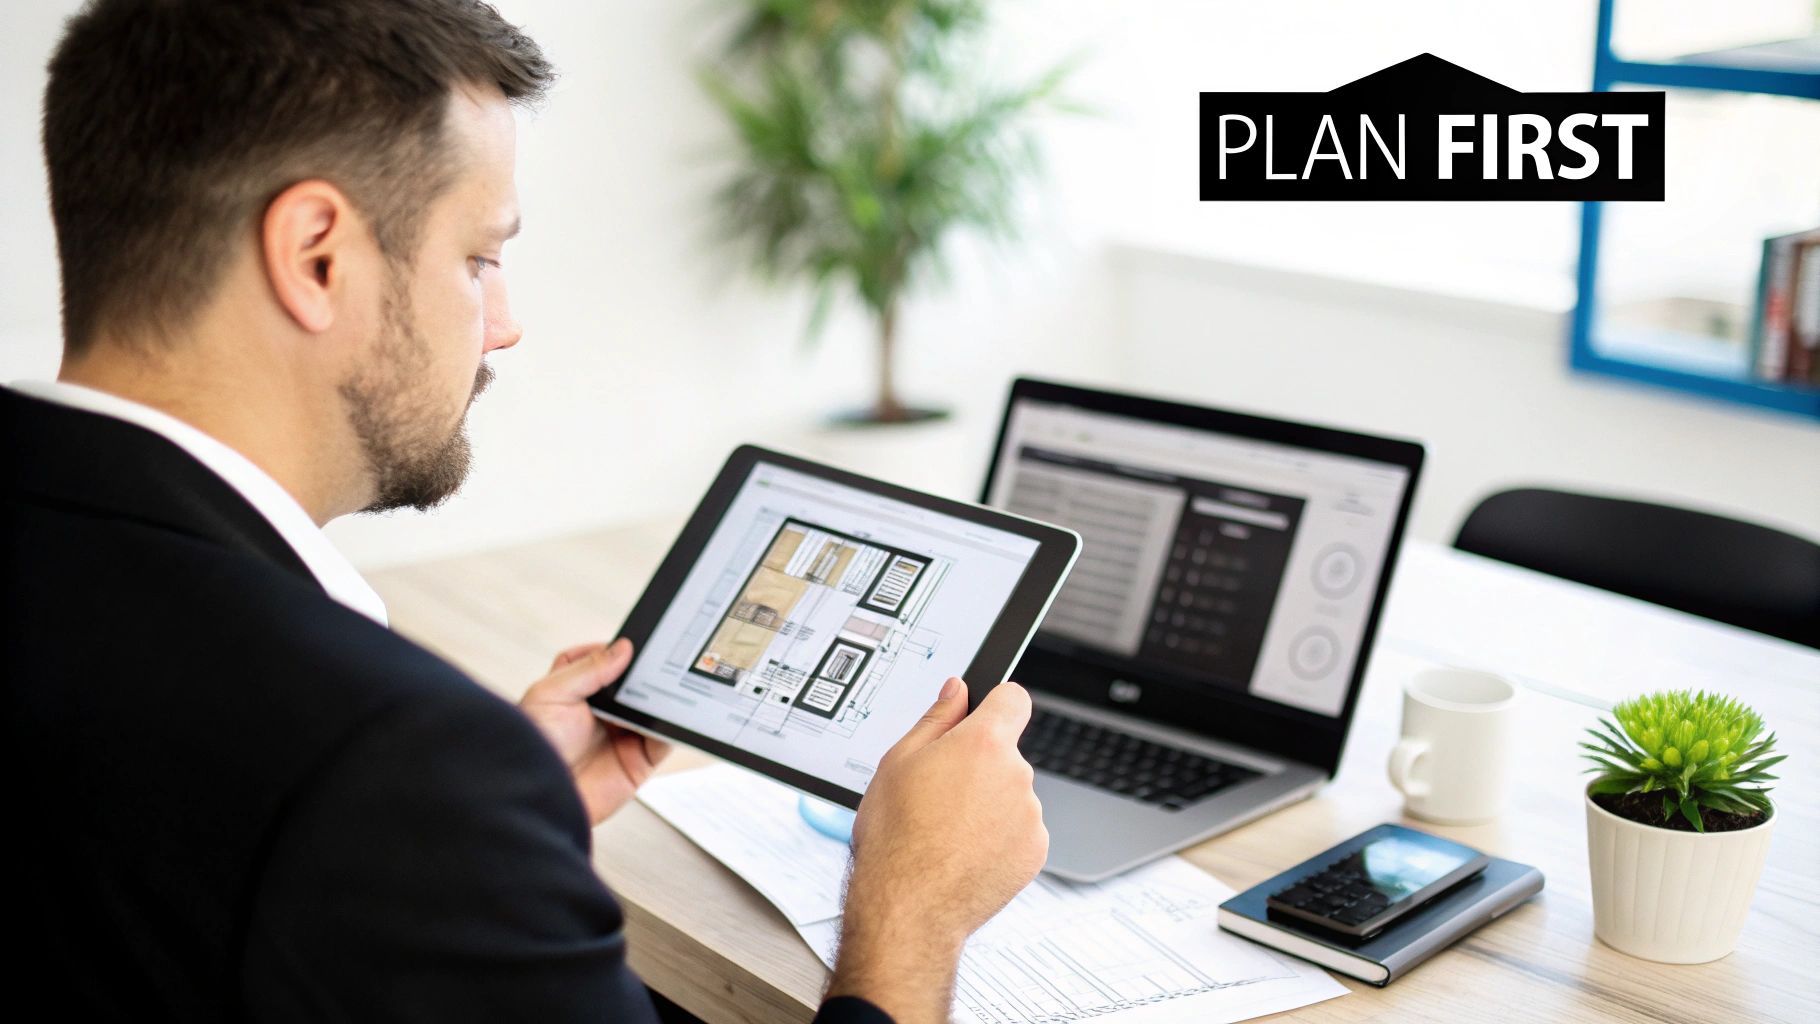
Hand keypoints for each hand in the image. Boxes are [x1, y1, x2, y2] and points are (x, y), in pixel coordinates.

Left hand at [518, 638, 670, 825]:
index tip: (630, 643)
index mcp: (574, 693)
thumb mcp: (552, 694)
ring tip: (672, 684)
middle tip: (659, 661)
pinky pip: (663, 740)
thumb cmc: (534, 749)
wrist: (539, 798)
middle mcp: (599, 714)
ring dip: (663, 699)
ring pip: (651, 709)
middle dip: (646, 673)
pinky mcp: (638, 762)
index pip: (597, 662)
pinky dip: (673, 728)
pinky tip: (674, 716)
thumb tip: (623, 648)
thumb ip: (588, 668)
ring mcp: (620, 737)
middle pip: (632, 685)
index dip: (612, 651)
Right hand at [827, 678, 1046, 1022]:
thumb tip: (957, 690)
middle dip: (979, 766)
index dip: (996, 704)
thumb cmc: (895, 836)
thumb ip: (936, 719)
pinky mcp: (1035, 852)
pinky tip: (963, 853)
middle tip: (939, 793)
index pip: (1013, 699)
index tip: (982, 716)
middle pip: (1005, 755)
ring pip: (1011, 796)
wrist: (908, 907)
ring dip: (988, 806)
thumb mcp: (897, 762)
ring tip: (946, 832)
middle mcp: (1016, 775)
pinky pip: (1019, 832)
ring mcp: (1030, 816)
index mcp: (983, 744)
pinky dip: (998, 839)